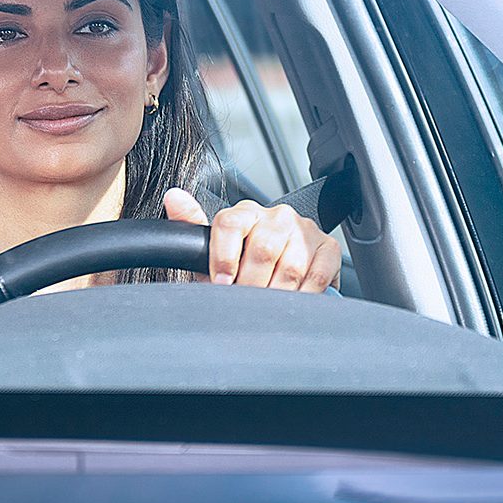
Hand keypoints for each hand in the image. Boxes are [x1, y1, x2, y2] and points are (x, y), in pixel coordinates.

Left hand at [163, 188, 340, 292]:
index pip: (230, 224)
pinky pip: (318, 275)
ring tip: (266, 305)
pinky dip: (304, 295)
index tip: (222, 284)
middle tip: (245, 301)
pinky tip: (292, 301)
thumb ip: (190, 227)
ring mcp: (304, 230)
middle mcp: (276, 215)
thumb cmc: (238, 269)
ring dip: (276, 294)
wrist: (272, 279)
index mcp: (244, 213)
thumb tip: (173, 197)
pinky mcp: (328, 248)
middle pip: (263, 250)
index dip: (224, 259)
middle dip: (251, 284)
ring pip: (291, 266)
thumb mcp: (209, 255)